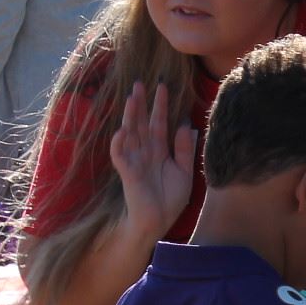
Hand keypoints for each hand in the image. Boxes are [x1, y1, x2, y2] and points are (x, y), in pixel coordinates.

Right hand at [111, 80, 198, 233]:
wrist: (158, 222)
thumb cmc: (169, 200)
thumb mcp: (184, 172)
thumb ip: (185, 149)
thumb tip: (186, 124)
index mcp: (159, 151)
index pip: (158, 123)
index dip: (160, 106)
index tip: (162, 87)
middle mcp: (145, 152)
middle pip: (141, 123)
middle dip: (141, 103)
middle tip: (140, 82)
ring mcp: (134, 161)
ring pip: (130, 133)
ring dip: (130, 116)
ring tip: (132, 97)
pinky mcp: (127, 173)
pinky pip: (120, 155)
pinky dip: (119, 143)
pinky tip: (122, 130)